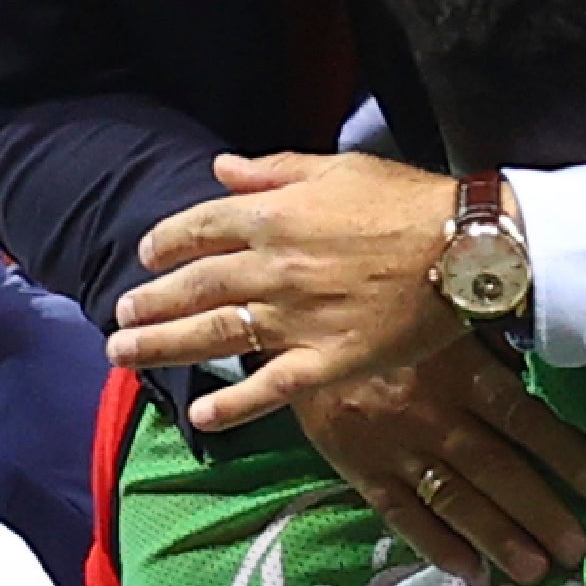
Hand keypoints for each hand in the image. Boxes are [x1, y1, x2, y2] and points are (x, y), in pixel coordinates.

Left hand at [110, 152, 469, 425]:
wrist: (467, 248)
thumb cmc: (408, 201)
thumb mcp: (337, 168)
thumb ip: (273, 169)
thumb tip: (220, 168)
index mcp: (272, 215)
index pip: (199, 228)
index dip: (166, 243)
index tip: (147, 256)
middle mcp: (272, 268)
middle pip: (194, 286)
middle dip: (150, 303)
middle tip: (118, 318)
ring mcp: (296, 319)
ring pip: (214, 336)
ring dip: (163, 347)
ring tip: (124, 355)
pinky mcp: (327, 362)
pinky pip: (270, 388)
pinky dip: (233, 405)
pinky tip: (201, 417)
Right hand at [290, 340, 585, 585]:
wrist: (292, 329)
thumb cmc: (380, 316)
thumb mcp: (440, 311)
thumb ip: (488, 340)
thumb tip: (535, 369)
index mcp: (456, 370)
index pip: (521, 417)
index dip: (564, 452)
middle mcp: (430, 415)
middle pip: (495, 470)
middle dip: (540, 512)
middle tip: (577, 551)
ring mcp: (393, 448)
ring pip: (453, 499)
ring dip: (496, 539)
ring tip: (534, 572)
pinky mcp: (358, 469)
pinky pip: (400, 513)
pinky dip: (434, 545)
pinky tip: (469, 571)